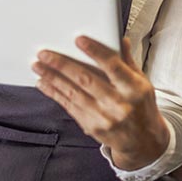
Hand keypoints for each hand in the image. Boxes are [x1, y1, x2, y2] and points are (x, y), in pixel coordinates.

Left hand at [32, 36, 169, 170]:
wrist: (142, 141)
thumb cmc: (141, 106)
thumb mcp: (142, 82)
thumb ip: (127, 61)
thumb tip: (119, 39)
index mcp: (134, 89)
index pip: (112, 66)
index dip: (95, 52)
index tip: (79, 40)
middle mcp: (118, 104)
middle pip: (86, 80)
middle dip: (62, 65)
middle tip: (45, 54)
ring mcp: (104, 117)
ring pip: (73, 94)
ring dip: (52, 78)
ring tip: (38, 66)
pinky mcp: (92, 127)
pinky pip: (69, 107)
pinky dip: (55, 94)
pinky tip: (44, 83)